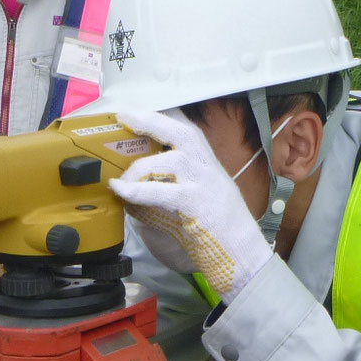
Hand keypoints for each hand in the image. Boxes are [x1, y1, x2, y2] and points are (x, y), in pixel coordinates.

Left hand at [108, 108, 271, 300]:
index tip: (136, 108)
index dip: (160, 114)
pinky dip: (136, 190)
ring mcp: (203, 183)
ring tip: (119, 180)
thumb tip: (129, 180)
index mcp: (206, 159)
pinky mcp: (195, 204)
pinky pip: (160, 192)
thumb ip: (168, 182)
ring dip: (137, 169)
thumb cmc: (216, 225)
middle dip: (149, 119)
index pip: (184, 126)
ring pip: (166, 161)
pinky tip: (120, 190)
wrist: (240, 252)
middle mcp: (206, 165)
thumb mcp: (197, 193)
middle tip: (123, 116)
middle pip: (179, 130)